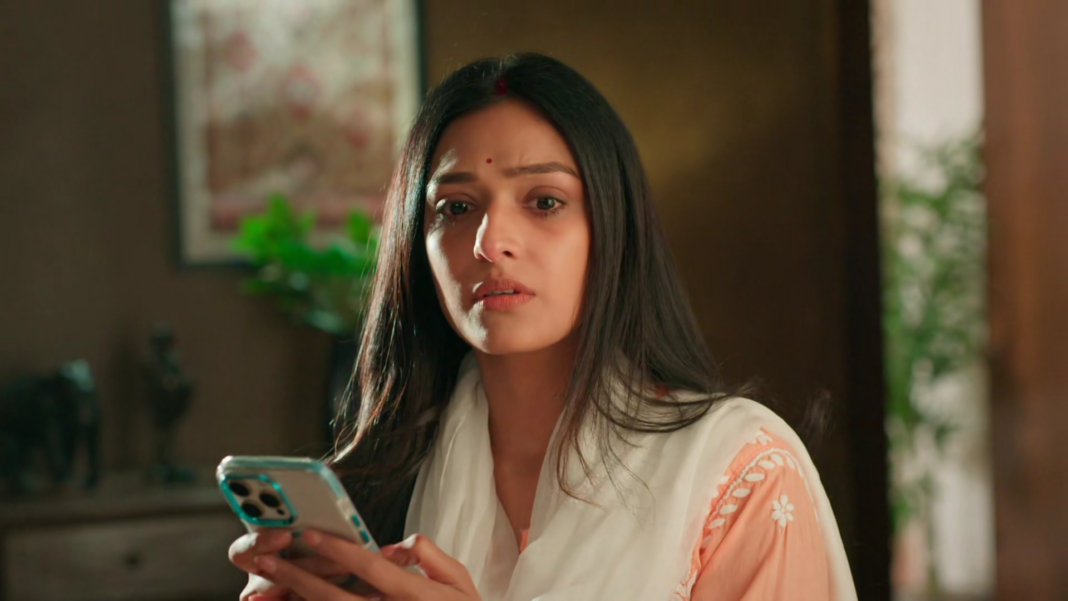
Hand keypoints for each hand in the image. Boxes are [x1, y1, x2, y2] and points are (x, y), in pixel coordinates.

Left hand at [250, 530, 480, 600]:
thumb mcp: (460, 581)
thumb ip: (429, 556)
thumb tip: (394, 547)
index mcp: (414, 595)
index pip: (369, 568)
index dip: (337, 550)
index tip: (309, 534)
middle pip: (333, 597)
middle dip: (295, 577)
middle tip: (264, 559)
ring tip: (260, 589)